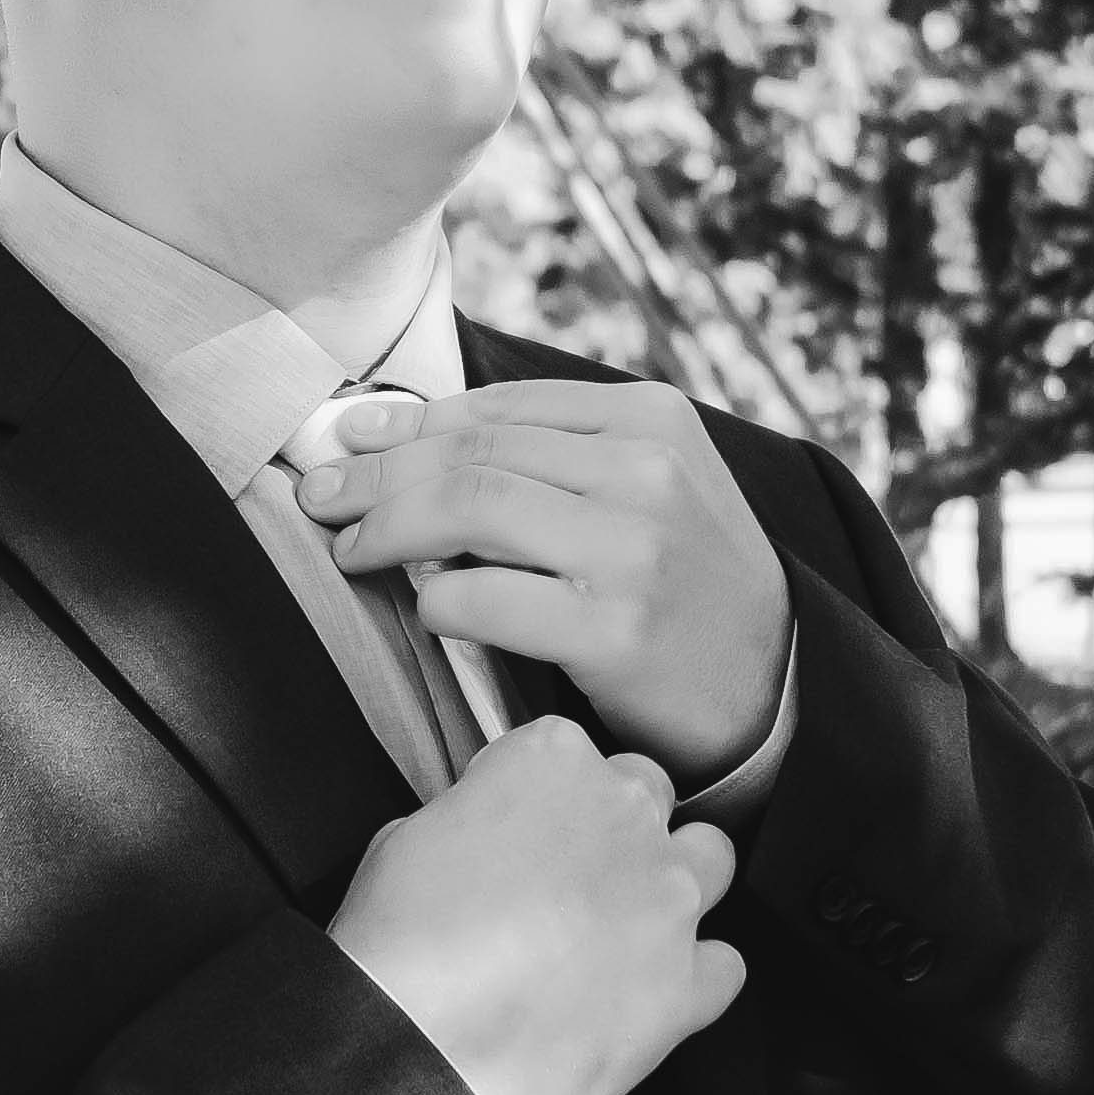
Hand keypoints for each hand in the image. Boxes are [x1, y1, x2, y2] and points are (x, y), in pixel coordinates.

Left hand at [298, 381, 793, 784]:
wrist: (770, 685)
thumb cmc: (684, 580)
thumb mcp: (647, 484)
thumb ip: (551, 453)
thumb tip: (402, 430)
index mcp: (650, 418)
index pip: (497, 408)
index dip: (408, 424)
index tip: (352, 440)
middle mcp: (645, 472)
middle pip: (470, 455)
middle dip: (377, 474)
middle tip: (323, 495)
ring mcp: (632, 551)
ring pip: (466, 512)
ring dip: (386, 528)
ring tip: (349, 546)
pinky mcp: (613, 631)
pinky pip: (480, 600)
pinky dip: (435, 602)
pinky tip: (424, 608)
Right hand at [326, 717, 741, 1094]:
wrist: (421, 1053)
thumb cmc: (400, 947)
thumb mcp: (402, 841)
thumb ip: (467, 820)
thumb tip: (480, 840)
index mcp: (553, 760)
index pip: (565, 751)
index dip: (536, 796)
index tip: (516, 829)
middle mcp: (627, 815)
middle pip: (647, 794)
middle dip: (613, 828)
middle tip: (567, 878)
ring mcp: (667, 899)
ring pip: (711, 859)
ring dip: (674, 881)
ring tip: (624, 923)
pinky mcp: (687, 984)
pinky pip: (726, 965)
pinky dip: (696, 975)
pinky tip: (650, 991)